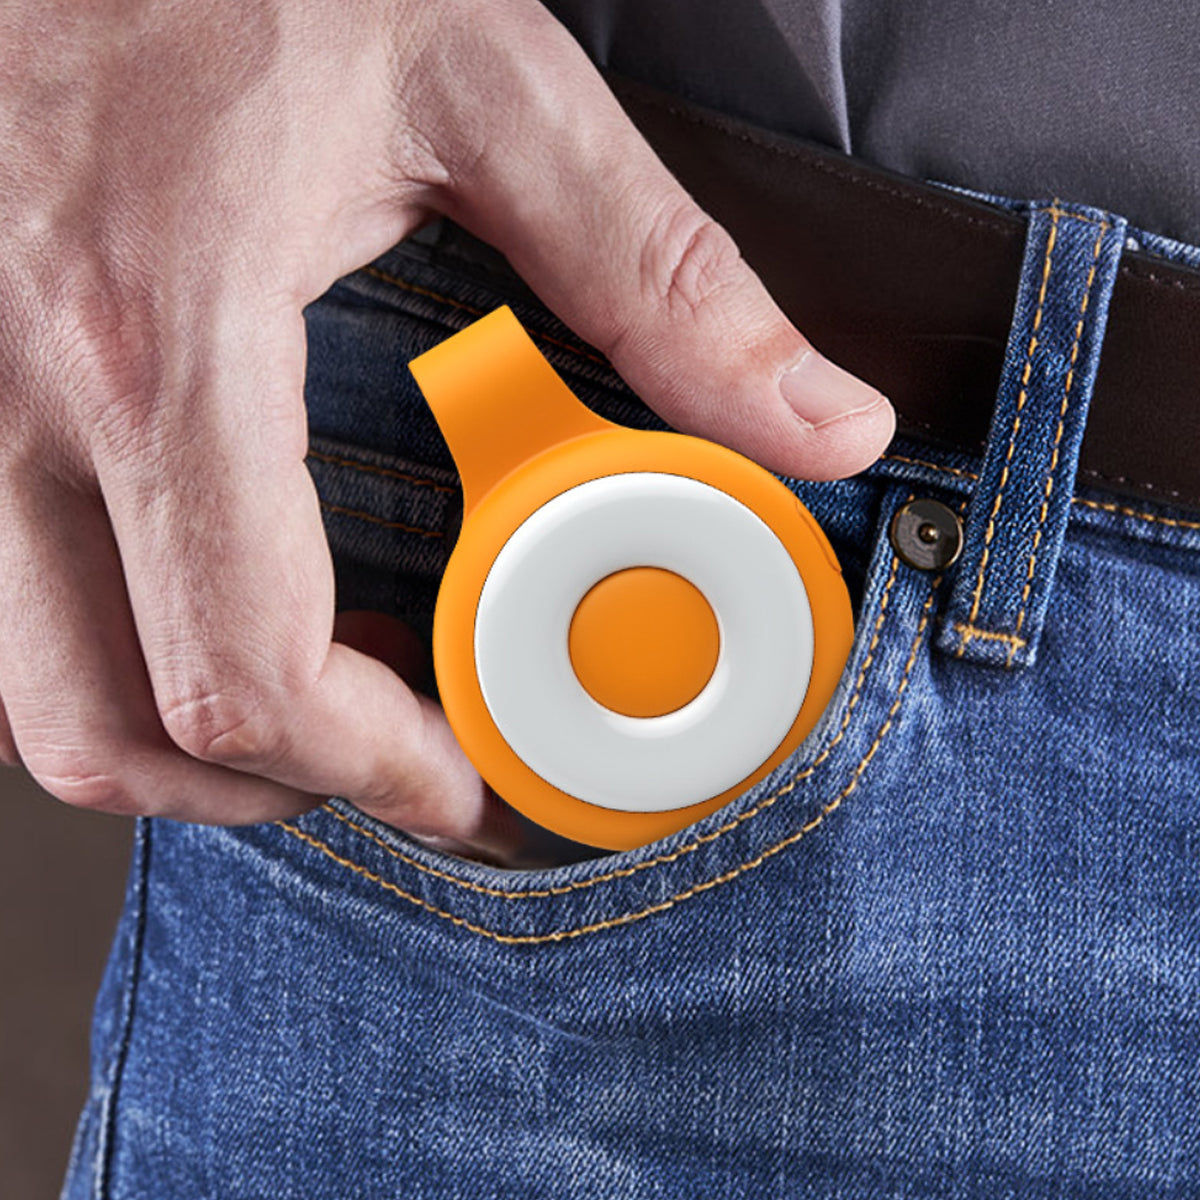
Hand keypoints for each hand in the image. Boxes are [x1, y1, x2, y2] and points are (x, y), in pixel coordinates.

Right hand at [0, 0, 893, 864]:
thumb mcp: (483, 92)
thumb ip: (664, 276)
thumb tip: (815, 422)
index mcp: (162, 342)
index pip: (249, 670)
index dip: (374, 769)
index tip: (469, 781)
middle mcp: (19, 399)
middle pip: (116, 730)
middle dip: (283, 788)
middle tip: (404, 756)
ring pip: (30, 701)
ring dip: (186, 746)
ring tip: (323, 697)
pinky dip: (110, 662)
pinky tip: (206, 607)